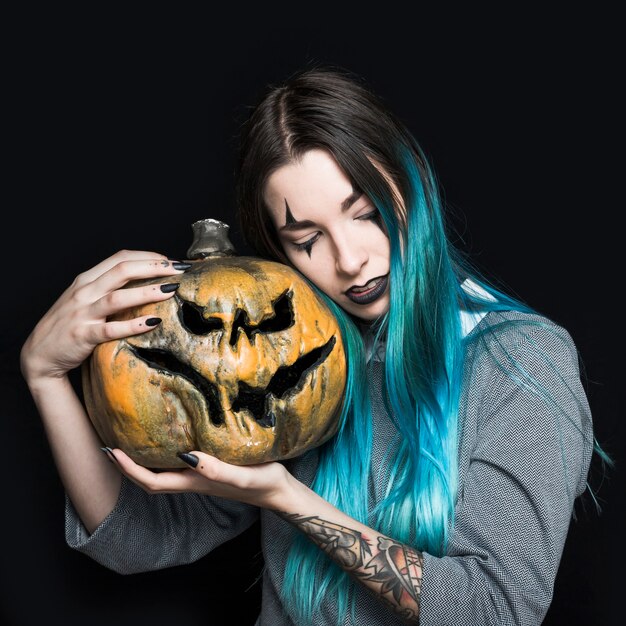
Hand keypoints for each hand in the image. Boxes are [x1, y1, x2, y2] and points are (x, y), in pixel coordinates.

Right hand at [20, 249, 188, 383]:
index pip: (121, 258)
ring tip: (171, 290)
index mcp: (86, 279)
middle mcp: (84, 292)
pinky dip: (133, 325)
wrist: (40, 355)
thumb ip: (110, 287)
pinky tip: (153, 323)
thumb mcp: (86, 299)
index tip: (171, 261)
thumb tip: (147, 280)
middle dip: (154, 267)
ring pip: (118, 297)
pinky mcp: (83, 336)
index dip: (148, 256)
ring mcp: (83, 313)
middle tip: (180, 270)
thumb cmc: (70, 325)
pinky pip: (110, 329)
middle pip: (122, 270)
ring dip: (147, 292)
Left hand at [104, 447, 292, 509]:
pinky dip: (163, 453)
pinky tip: (168, 437)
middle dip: (127, 466)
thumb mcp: (242, 475)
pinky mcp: (210, 468)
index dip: (129, 469)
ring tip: (130, 439)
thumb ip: (217, 470)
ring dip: (142, 461)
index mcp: (194, 483)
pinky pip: (177, 462)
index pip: (151, 481)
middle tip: (110, 445)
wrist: (280, 492)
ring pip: (162, 472)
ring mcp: (200, 476)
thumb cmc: (263, 483)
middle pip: (149, 479)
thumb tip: (188, 457)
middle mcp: (192, 481)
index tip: (112, 451)